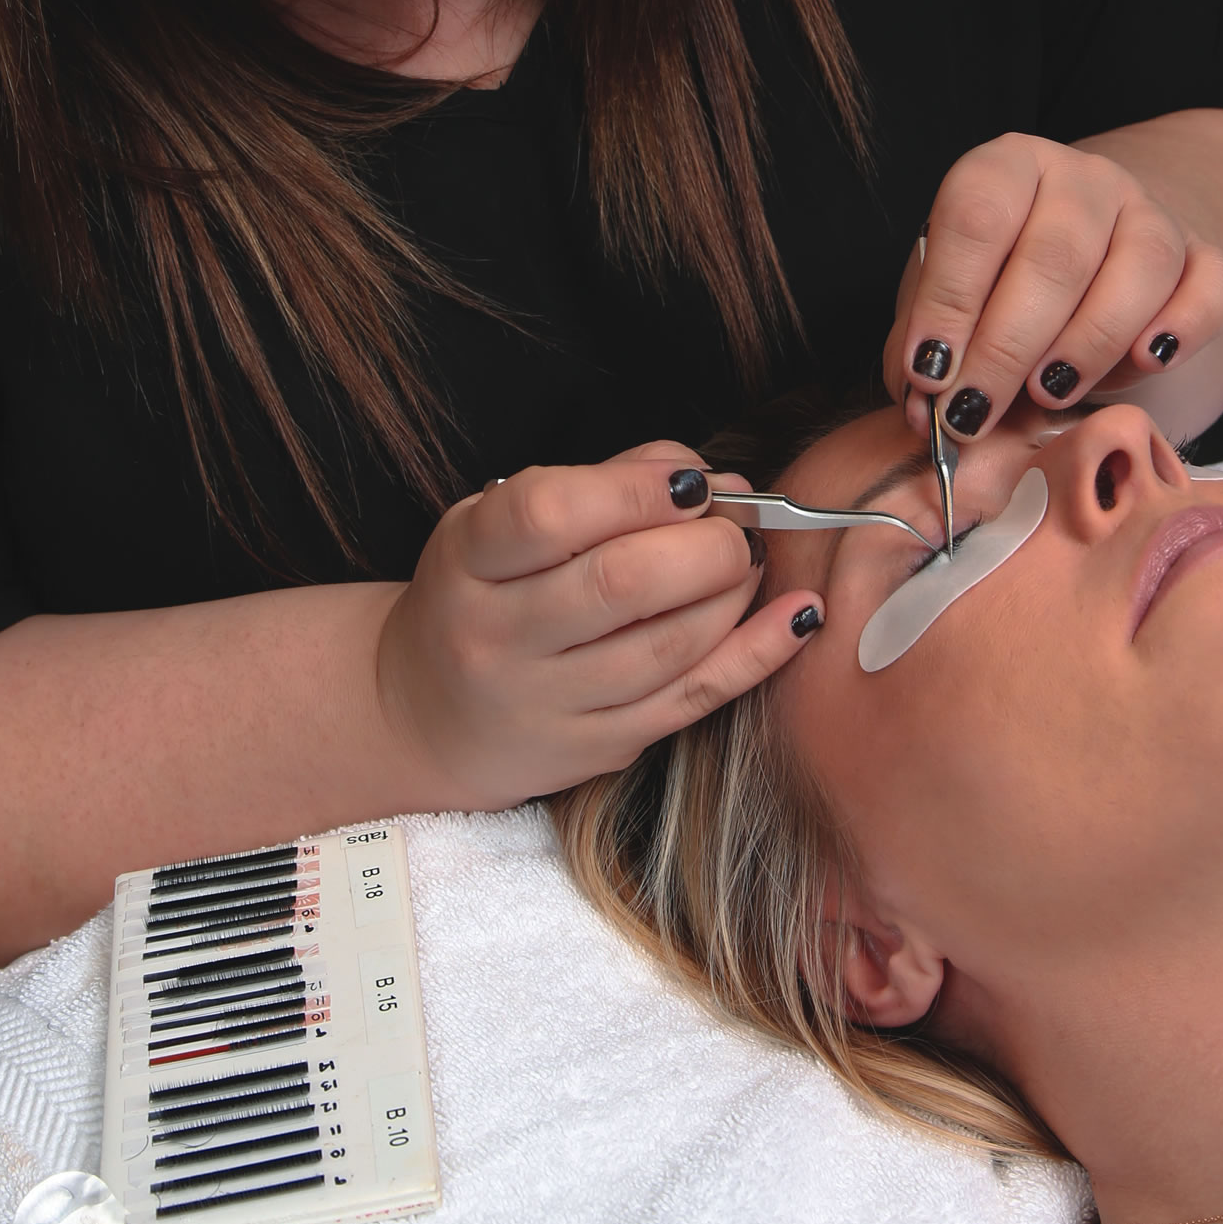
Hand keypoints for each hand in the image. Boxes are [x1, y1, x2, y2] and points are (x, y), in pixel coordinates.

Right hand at [377, 442, 824, 806]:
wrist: (424, 713)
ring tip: (750, 557)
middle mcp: (498, 637)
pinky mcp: (596, 749)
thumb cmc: (481, 592)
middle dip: (707, 543)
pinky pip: (693, 700)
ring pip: (668, 645)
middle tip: (736, 522)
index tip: (691, 480)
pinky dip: (758, 653)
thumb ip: (598, 482)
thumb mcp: (499, 520)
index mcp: (469, 561)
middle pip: (622, 584)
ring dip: (734, 590)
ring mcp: (547, 702)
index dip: (637, 490)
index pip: (549, 516)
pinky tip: (798, 614)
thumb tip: (701, 474)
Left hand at [884, 133, 1222, 442]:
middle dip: (1007, 345)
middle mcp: (1084, 177)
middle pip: (1057, 254)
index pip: (978, 217)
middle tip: (974, 411)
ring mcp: (1151, 211)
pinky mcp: (1204, 256)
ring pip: (1141, 265)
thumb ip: (927, 347)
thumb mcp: (948, 297)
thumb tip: (922, 411)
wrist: (1092, 251)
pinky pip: (1211, 286)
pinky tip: (1150, 360)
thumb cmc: (999, 281)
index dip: (950, 298)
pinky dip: (1185, 326)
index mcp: (1008, 166)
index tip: (928, 373)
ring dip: (1090, 340)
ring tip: (1047, 393)